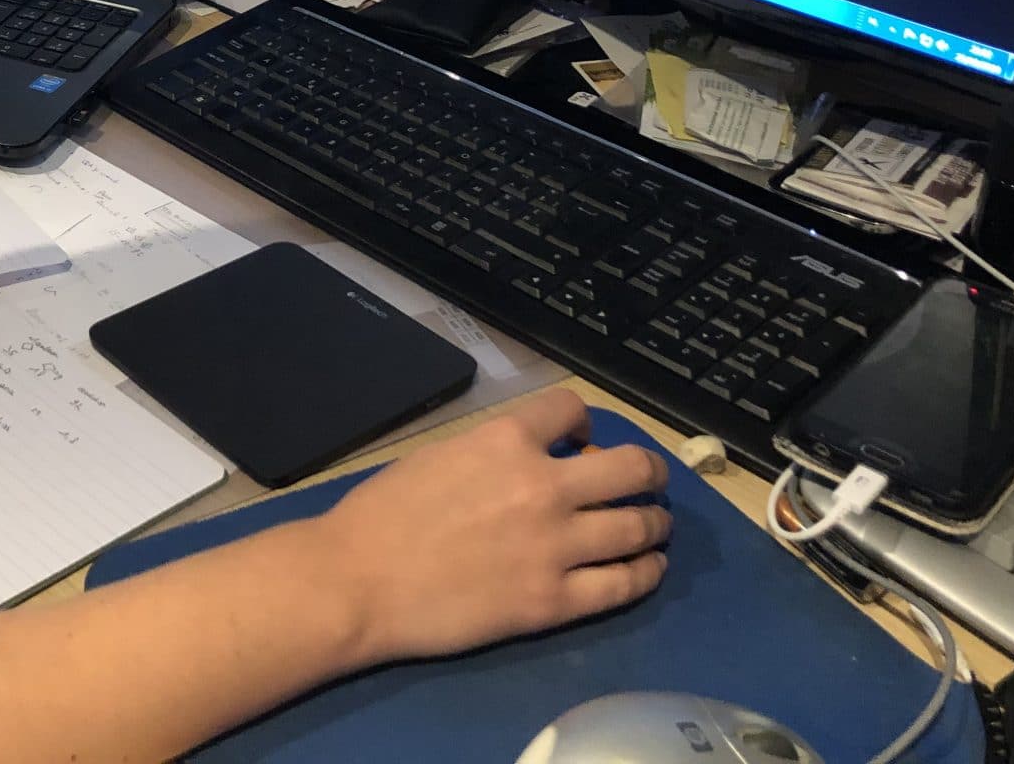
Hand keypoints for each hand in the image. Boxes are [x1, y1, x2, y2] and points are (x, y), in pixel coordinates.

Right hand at [315, 390, 669, 665]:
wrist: (358, 581)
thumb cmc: (382, 514)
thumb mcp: (440, 455)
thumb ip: (492, 453)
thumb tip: (528, 460)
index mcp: (505, 441)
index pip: (573, 410)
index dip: (586, 423)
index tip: (583, 442)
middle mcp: (542, 486)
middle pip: (630, 467)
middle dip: (648, 470)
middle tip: (648, 480)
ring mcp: (554, 547)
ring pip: (638, 526)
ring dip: (655, 522)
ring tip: (655, 527)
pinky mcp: (554, 602)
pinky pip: (623, 585)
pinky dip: (646, 574)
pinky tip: (648, 570)